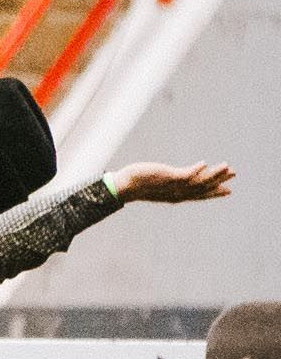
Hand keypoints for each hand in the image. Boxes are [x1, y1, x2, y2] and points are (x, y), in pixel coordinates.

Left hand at [112, 160, 234, 202]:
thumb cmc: (138, 185)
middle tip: (234, 174)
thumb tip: (173, 181)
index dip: (214, 193)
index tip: (228, 191)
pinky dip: (195, 170)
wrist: (124, 186)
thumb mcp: (157, 186)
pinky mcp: (167, 177)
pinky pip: (184, 174)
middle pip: (202, 188)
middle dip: (219, 181)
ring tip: (227, 166)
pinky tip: (204, 163)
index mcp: (175, 196)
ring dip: (213, 174)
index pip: (198, 195)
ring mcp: (173, 185)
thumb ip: (168, 184)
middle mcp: (177, 193)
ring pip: (198, 181)